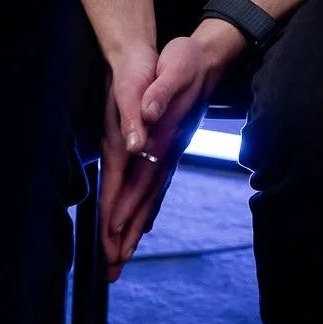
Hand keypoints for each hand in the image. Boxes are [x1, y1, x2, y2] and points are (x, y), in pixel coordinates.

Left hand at [99, 24, 239, 277]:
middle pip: (144, 199)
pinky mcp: (173, 148)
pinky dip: (149, 208)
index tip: (111, 239)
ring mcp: (173, 152)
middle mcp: (168, 151)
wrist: (211, 54)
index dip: (124, 209)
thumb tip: (145, 120)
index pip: (139, 181)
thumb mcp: (174, 69)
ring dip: (136, 228)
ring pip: (151, 197)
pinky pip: (158, 186)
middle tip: (112, 269)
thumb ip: (158, 95)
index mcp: (164, 137)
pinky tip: (144, 222)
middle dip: (126, 234)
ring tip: (122, 257)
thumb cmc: (188, 60)